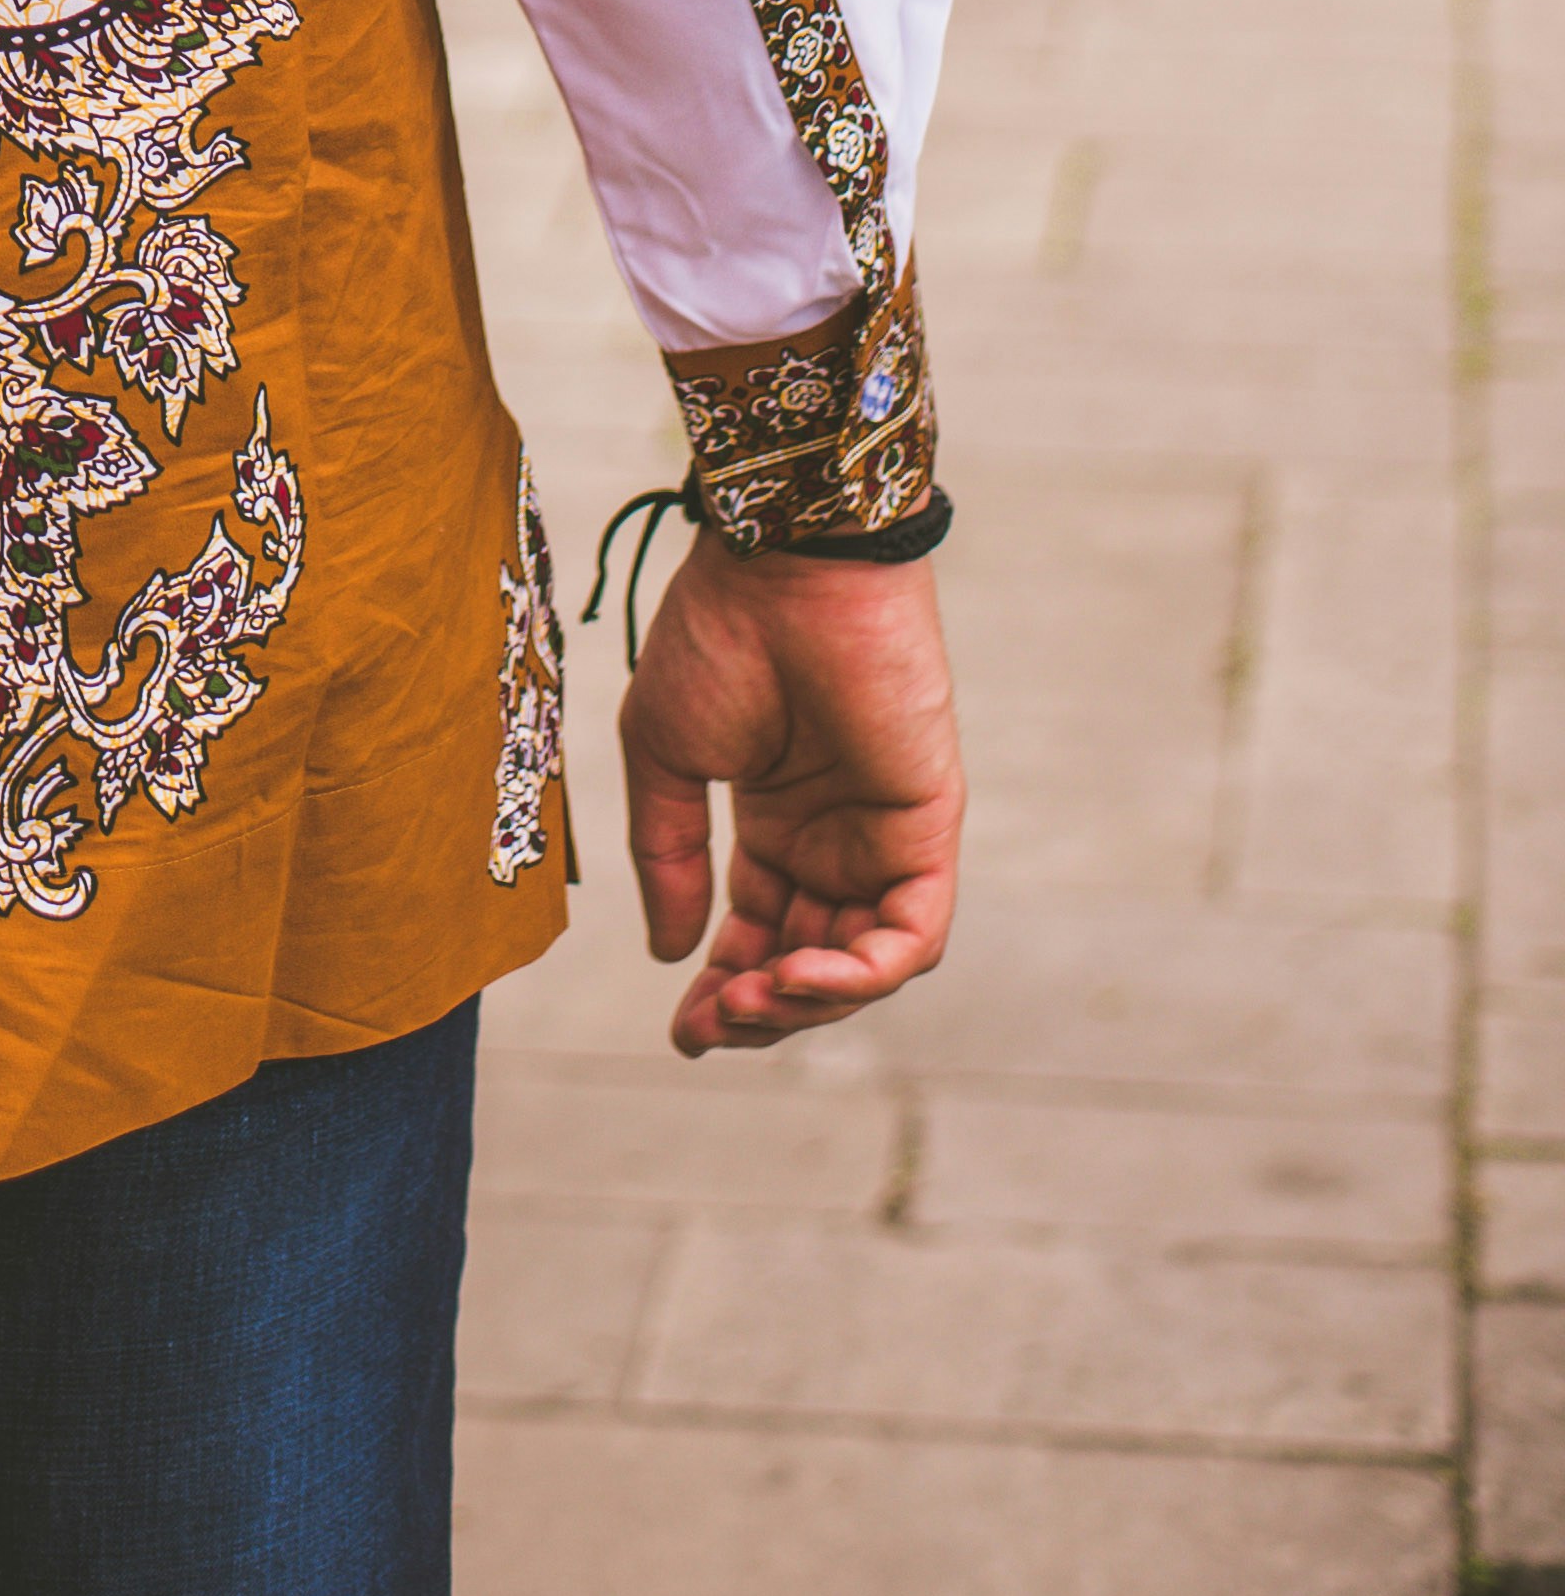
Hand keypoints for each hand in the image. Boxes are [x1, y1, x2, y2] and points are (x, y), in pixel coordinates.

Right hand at [619, 533, 962, 1056]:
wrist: (782, 565)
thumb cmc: (719, 635)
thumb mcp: (666, 755)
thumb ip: (670, 856)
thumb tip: (673, 954)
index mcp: (776, 823)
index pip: (759, 934)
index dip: (724, 989)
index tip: (681, 1029)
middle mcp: (835, 840)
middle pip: (811, 965)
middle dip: (759, 1010)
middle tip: (708, 1027)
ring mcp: (885, 838)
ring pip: (863, 965)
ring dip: (806, 1002)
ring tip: (747, 1000)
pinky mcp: (928, 829)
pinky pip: (911, 936)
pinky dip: (860, 973)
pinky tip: (794, 973)